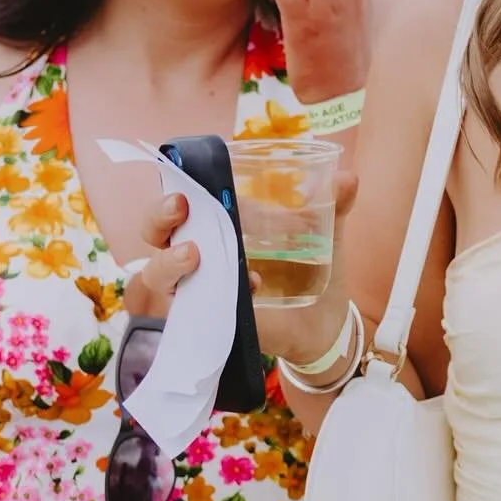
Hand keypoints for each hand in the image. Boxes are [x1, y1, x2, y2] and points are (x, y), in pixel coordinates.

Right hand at [123, 176, 361, 364]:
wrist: (324, 322)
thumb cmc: (309, 268)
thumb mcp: (324, 232)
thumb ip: (335, 203)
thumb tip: (346, 177)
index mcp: (217, 225)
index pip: (176, 202)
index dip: (168, 191)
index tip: (182, 187)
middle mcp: (199, 255)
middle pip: (154, 235)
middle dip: (157, 219)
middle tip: (179, 209)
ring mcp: (199, 290)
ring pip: (154, 277)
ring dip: (168, 263)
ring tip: (195, 255)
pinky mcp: (209, 321)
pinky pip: (191, 313)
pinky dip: (212, 300)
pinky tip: (248, 288)